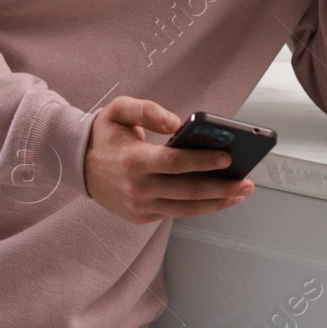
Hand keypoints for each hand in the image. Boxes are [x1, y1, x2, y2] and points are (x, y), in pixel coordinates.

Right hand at [84, 96, 253, 224]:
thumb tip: (176, 122)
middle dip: (222, 187)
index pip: (174, 163)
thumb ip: (147, 110)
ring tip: (241, 192)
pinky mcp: (142, 217)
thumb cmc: (106, 135)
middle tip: (247, 182)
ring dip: (218, 202)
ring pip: (187, 208)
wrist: (79, 165)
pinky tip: (219, 198)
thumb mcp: (119, 110)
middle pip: (187, 191)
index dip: (203, 161)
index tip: (228, 157)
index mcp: (132, 161)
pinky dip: (201, 207)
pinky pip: (177, 213)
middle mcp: (136, 188)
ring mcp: (139, 206)